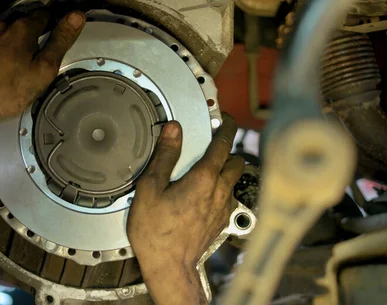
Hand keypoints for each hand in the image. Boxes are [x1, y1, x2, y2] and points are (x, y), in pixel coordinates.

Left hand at [0, 10, 85, 130]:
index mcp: (21, 28)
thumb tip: (76, 17)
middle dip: (37, 35)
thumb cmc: (5, 92)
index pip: (46, 14)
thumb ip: (60, 41)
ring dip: (19, 44)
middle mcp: (1, 27)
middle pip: (26, 23)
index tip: (61, 35)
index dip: (57, 23)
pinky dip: (5, 53)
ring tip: (26, 66)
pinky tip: (8, 71)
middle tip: (45, 56)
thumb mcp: (44, 69)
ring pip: (10, 34)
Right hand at [127, 114, 243, 303]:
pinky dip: (220, 190)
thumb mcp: (150, 188)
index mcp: (203, 178)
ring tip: (204, 170)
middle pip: (236, 160)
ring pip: (233, 180)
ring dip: (224, 171)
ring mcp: (223, 208)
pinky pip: (227, 198)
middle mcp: (219, 191)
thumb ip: (164, 156)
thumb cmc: (157, 233)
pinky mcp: (222, 221)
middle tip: (211, 145)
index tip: (223, 118)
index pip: (223, 143)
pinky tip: (202, 195)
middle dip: (227, 150)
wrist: (169, 267)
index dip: (225, 126)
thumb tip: (173, 130)